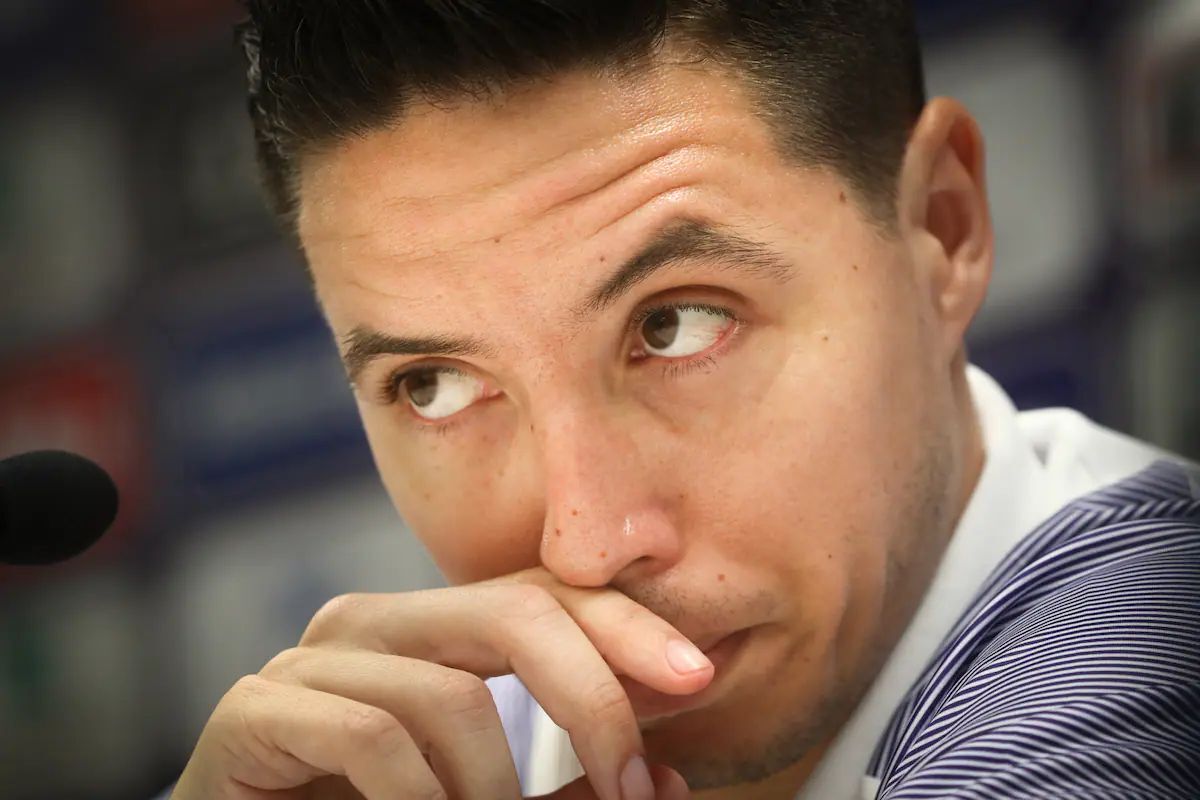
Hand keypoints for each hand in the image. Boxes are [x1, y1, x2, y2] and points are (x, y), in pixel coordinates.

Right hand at [170, 568, 711, 799]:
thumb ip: (564, 787)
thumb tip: (664, 776)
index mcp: (429, 630)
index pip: (545, 594)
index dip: (627, 627)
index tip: (699, 677)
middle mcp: (371, 624)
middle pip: (512, 613)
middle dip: (592, 695)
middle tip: (629, 782)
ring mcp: (308, 662)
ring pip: (449, 696)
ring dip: (495, 790)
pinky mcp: (253, 711)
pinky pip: (368, 738)